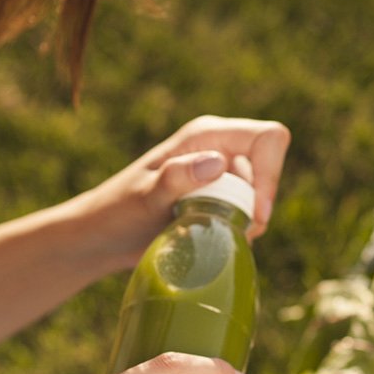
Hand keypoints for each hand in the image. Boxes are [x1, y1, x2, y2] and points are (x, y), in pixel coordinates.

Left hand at [77, 115, 290, 268]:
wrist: (102, 236)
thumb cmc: (117, 212)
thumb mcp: (145, 197)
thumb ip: (176, 177)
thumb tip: (218, 163)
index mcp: (207, 135)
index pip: (268, 139)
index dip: (271, 174)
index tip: (255, 213)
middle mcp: (220, 148)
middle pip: (269, 169)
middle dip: (258, 205)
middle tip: (228, 232)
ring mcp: (221, 172)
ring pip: (261, 195)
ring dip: (246, 221)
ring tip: (209, 235)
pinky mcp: (220, 196)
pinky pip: (249, 212)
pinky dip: (238, 229)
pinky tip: (209, 238)